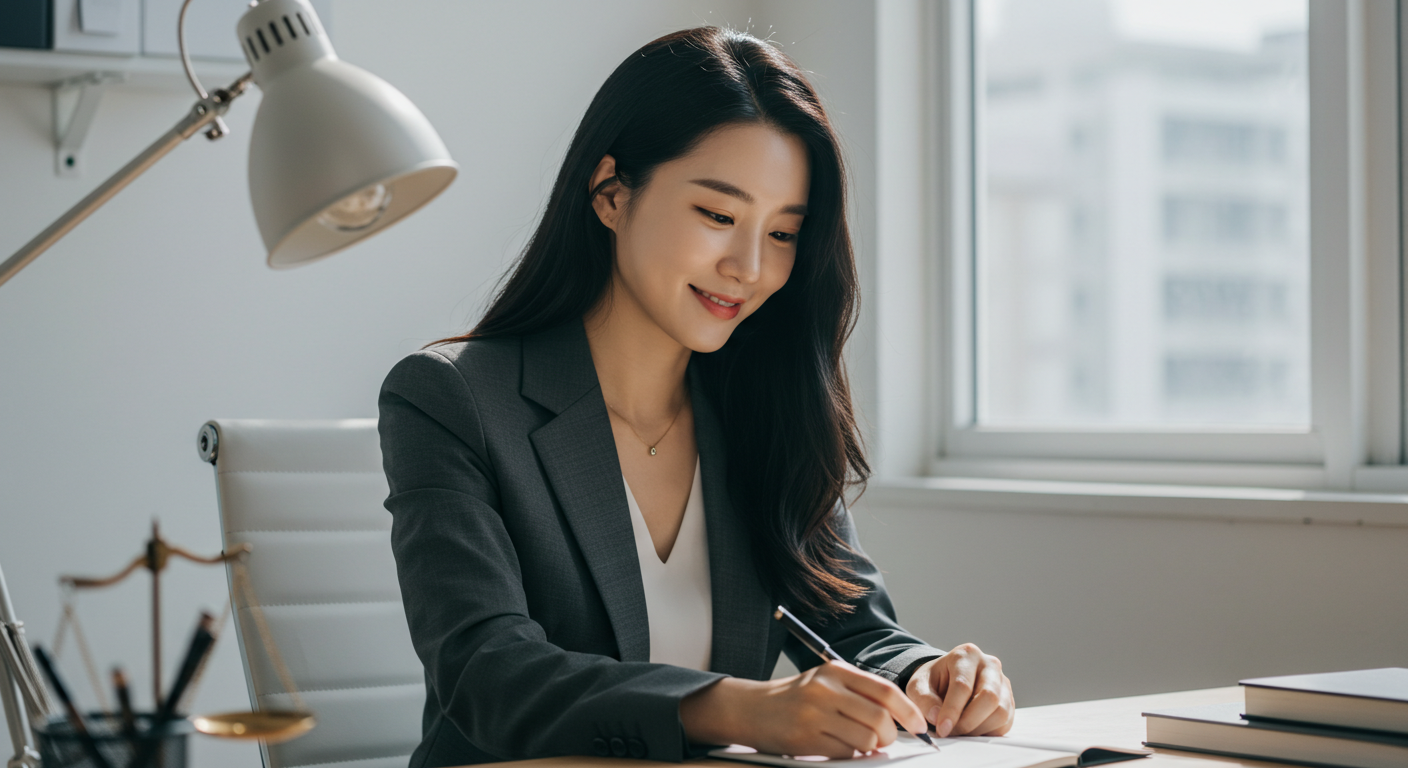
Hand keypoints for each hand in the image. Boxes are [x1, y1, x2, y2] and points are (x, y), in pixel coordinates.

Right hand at [681, 660, 928, 757]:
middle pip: (879, 719)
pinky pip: (846, 754)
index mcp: (836, 671)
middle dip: (890, 736)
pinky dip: (850, 755)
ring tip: (859, 743)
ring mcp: (815, 716)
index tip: (919, 727)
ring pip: (866, 741)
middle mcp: (826, 690)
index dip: (908, 711)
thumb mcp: (826, 681)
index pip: (885, 691)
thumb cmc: (797, 697)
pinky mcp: (806, 739)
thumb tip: (900, 719)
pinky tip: (838, 746)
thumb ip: (859, 693)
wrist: (753, 709)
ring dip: (870, 748)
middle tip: (885, 740)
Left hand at [905, 643, 1013, 737]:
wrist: (945, 681)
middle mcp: (990, 664)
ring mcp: (1003, 682)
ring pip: (1001, 712)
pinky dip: (987, 731)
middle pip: (988, 697)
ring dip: (978, 728)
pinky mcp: (1009, 701)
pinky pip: (1005, 723)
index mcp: (966, 654)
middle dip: (968, 721)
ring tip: (959, 730)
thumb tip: (937, 717)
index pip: (963, 685)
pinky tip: (971, 728)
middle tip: (950, 732)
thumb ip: (923, 700)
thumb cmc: (932, 682)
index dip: (952, 710)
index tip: (941, 729)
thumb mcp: (918, 686)